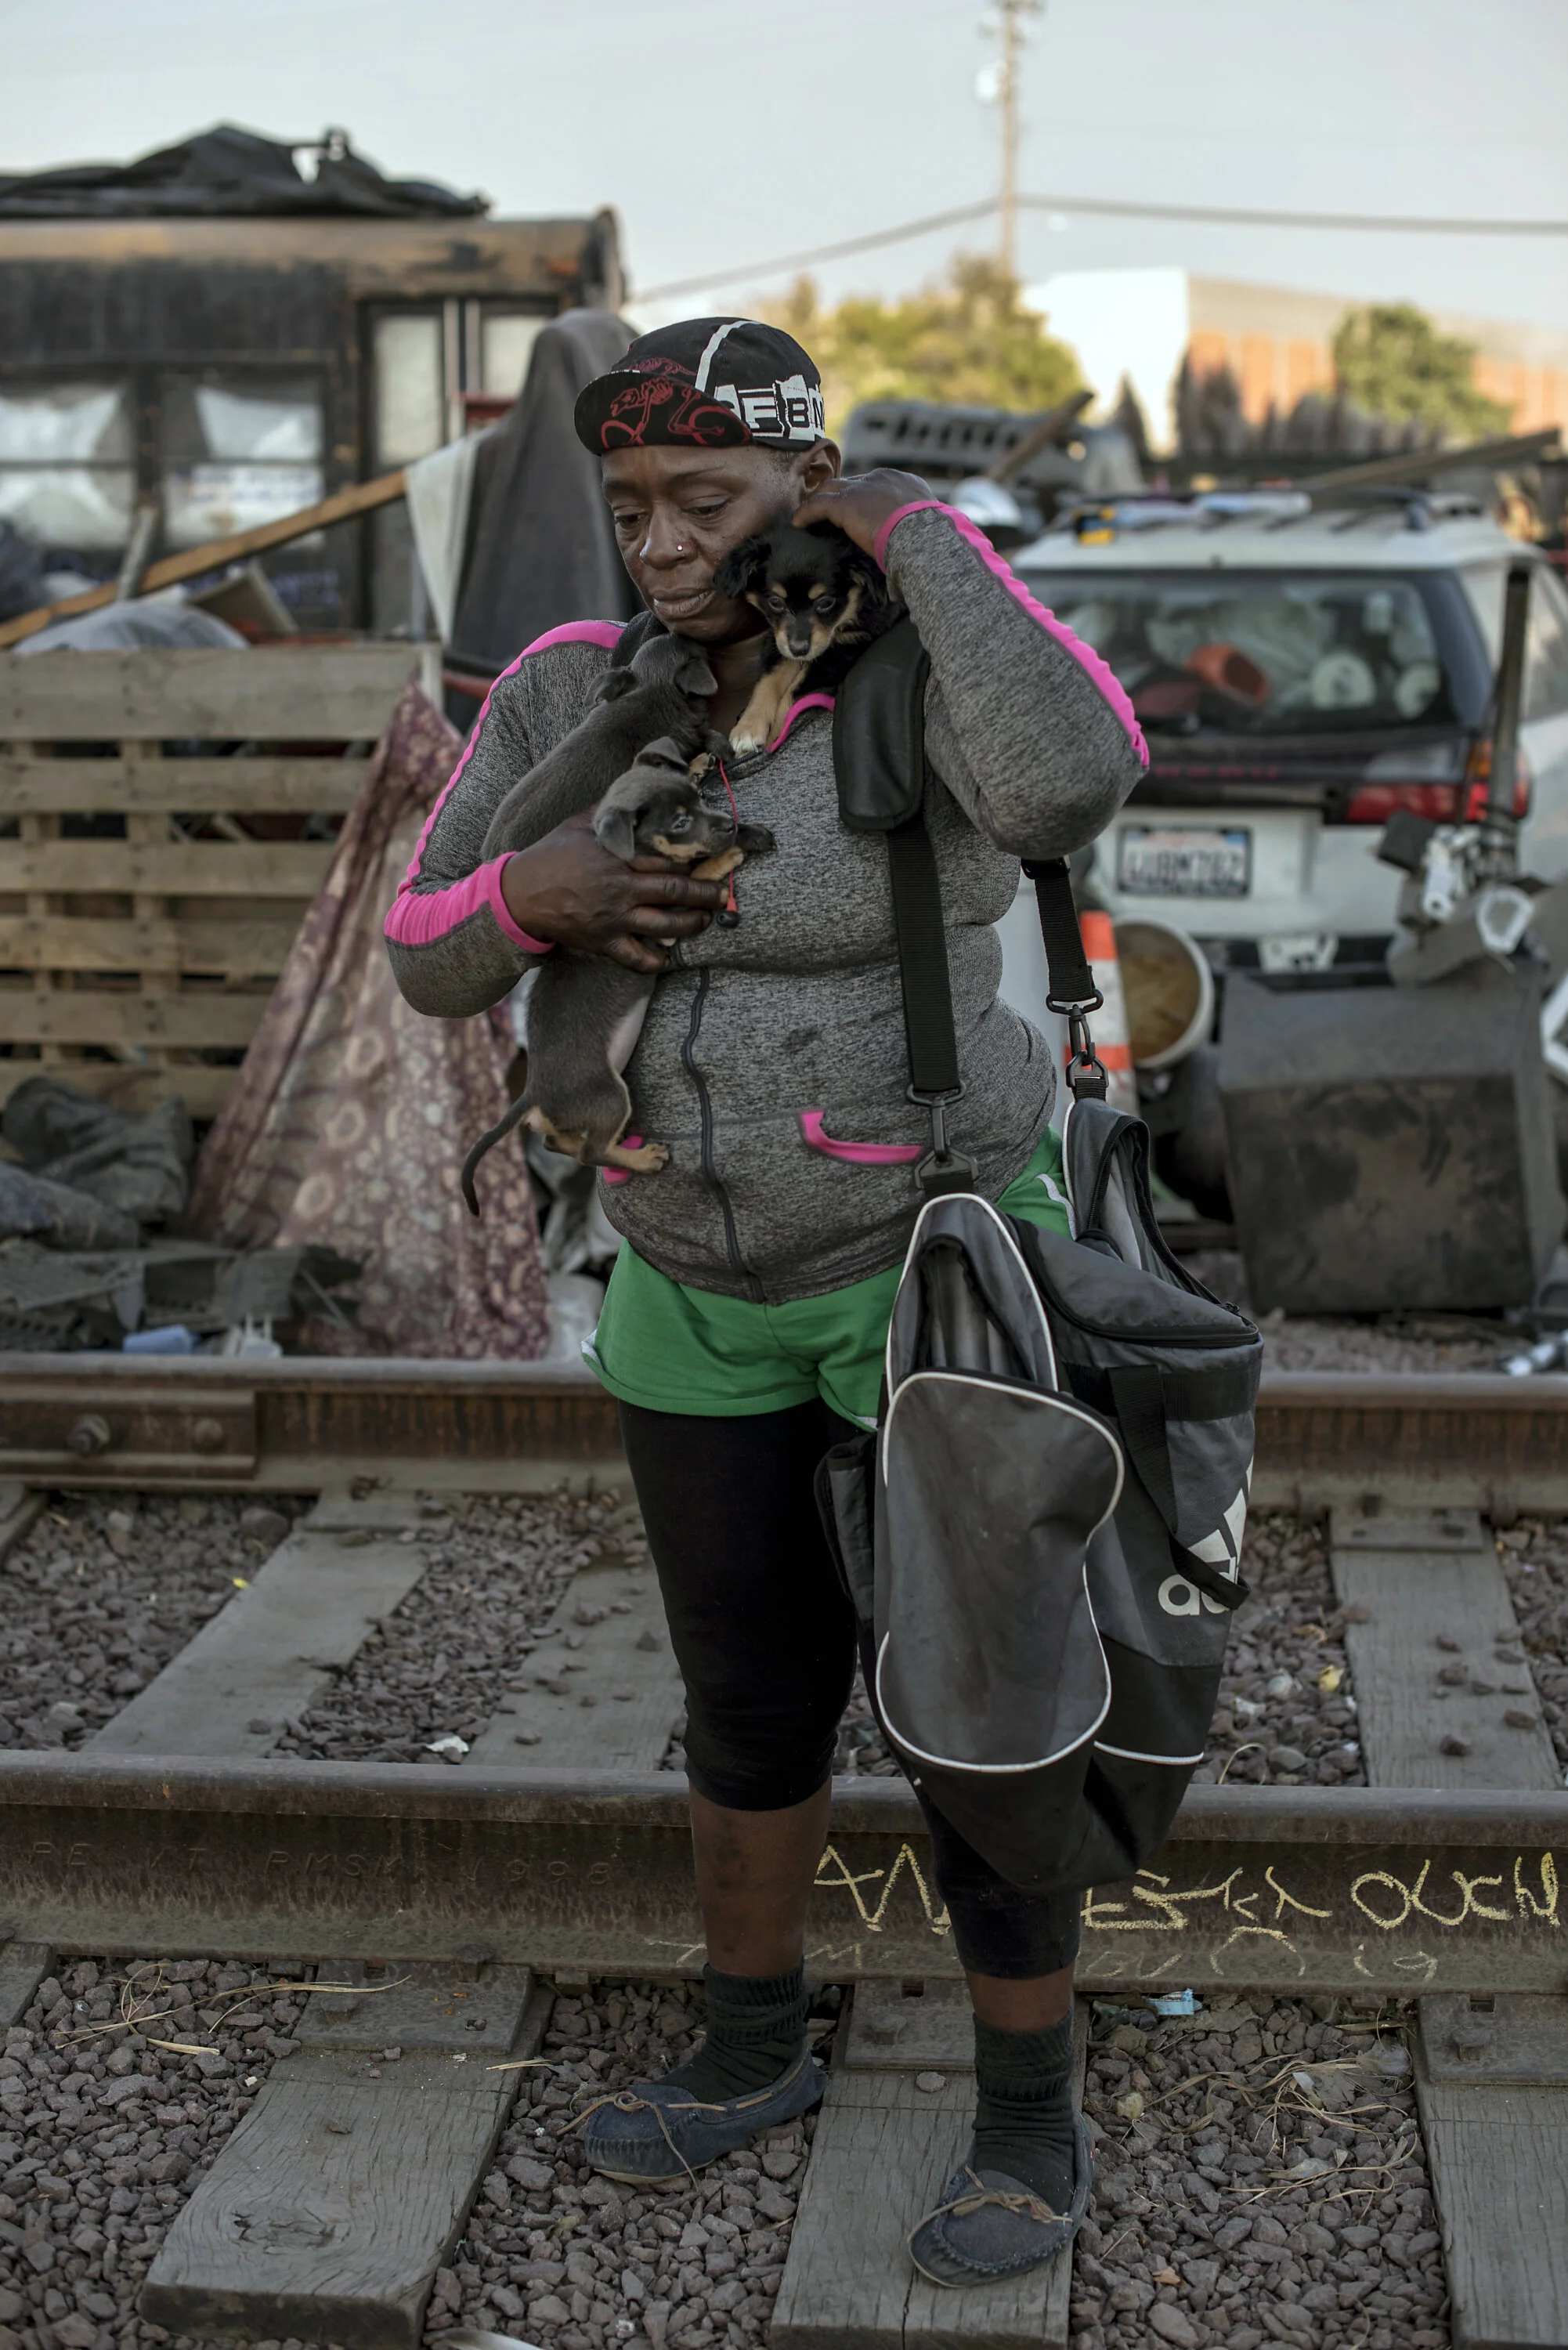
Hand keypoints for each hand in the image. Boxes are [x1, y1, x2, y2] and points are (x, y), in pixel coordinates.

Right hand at [500, 812, 726, 973]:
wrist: (520, 894)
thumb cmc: (550, 855)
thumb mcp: (578, 824)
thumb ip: (608, 811)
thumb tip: (632, 789)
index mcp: (617, 858)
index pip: (666, 860)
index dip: (692, 861)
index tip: (709, 859)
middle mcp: (619, 890)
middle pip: (675, 893)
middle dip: (705, 894)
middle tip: (723, 894)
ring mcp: (613, 920)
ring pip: (665, 926)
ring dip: (692, 924)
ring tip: (706, 920)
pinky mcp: (603, 944)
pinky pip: (636, 959)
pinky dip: (655, 962)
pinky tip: (668, 958)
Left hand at [791, 467, 931, 558]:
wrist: (925, 539)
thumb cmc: (931, 541)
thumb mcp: (926, 527)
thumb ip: (913, 527)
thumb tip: (912, 544)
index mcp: (902, 482)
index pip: (874, 485)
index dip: (861, 497)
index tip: (854, 511)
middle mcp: (881, 478)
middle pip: (850, 482)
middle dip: (838, 495)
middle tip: (825, 511)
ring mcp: (862, 488)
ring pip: (831, 488)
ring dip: (818, 501)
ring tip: (807, 515)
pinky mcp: (846, 503)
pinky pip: (818, 504)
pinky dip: (806, 513)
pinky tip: (798, 523)